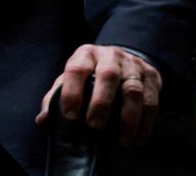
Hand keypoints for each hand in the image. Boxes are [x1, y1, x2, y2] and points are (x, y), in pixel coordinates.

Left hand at [35, 44, 161, 146]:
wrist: (122, 58)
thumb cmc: (90, 73)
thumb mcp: (71, 78)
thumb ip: (55, 96)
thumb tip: (43, 120)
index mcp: (86, 54)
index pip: (77, 69)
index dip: (72, 92)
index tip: (70, 115)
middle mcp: (111, 56)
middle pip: (108, 76)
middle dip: (101, 102)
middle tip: (94, 126)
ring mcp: (133, 65)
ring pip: (133, 90)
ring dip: (128, 118)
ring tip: (121, 140)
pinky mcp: (152, 76)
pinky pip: (152, 101)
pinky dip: (145, 123)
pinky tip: (137, 139)